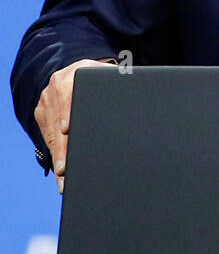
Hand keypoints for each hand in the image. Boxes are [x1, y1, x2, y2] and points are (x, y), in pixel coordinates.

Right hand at [34, 58, 115, 193]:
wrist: (77, 72)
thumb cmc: (102, 80)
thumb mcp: (110, 79)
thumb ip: (120, 86)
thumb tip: (142, 93)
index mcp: (73, 77)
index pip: (68, 95)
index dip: (66, 113)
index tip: (66, 129)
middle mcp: (56, 88)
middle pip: (58, 122)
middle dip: (62, 148)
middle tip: (65, 170)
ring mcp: (46, 101)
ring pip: (51, 135)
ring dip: (59, 159)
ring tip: (65, 181)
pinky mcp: (41, 113)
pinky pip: (47, 138)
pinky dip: (56, 156)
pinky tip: (62, 175)